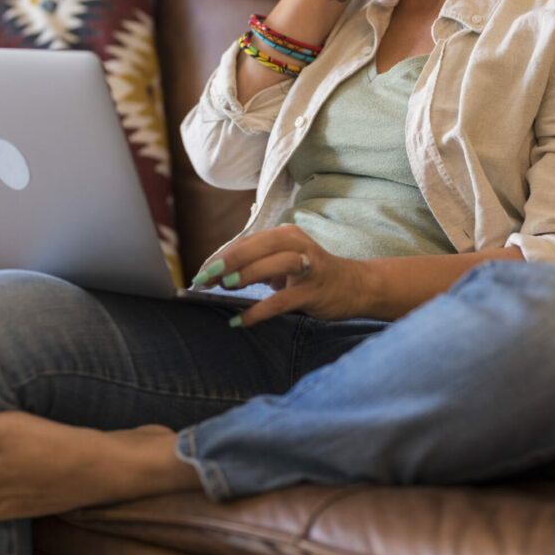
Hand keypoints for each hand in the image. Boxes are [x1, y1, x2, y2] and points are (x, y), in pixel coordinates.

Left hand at [193, 225, 372, 326]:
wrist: (354, 286)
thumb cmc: (311, 274)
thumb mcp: (283, 262)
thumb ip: (256, 265)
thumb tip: (219, 277)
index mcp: (285, 235)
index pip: (246, 242)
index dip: (220, 256)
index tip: (199, 273)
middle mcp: (296, 244)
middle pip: (256, 246)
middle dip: (227, 261)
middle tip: (204, 277)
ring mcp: (307, 267)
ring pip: (273, 264)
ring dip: (246, 274)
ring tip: (224, 287)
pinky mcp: (313, 291)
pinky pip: (282, 300)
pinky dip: (259, 310)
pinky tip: (241, 320)